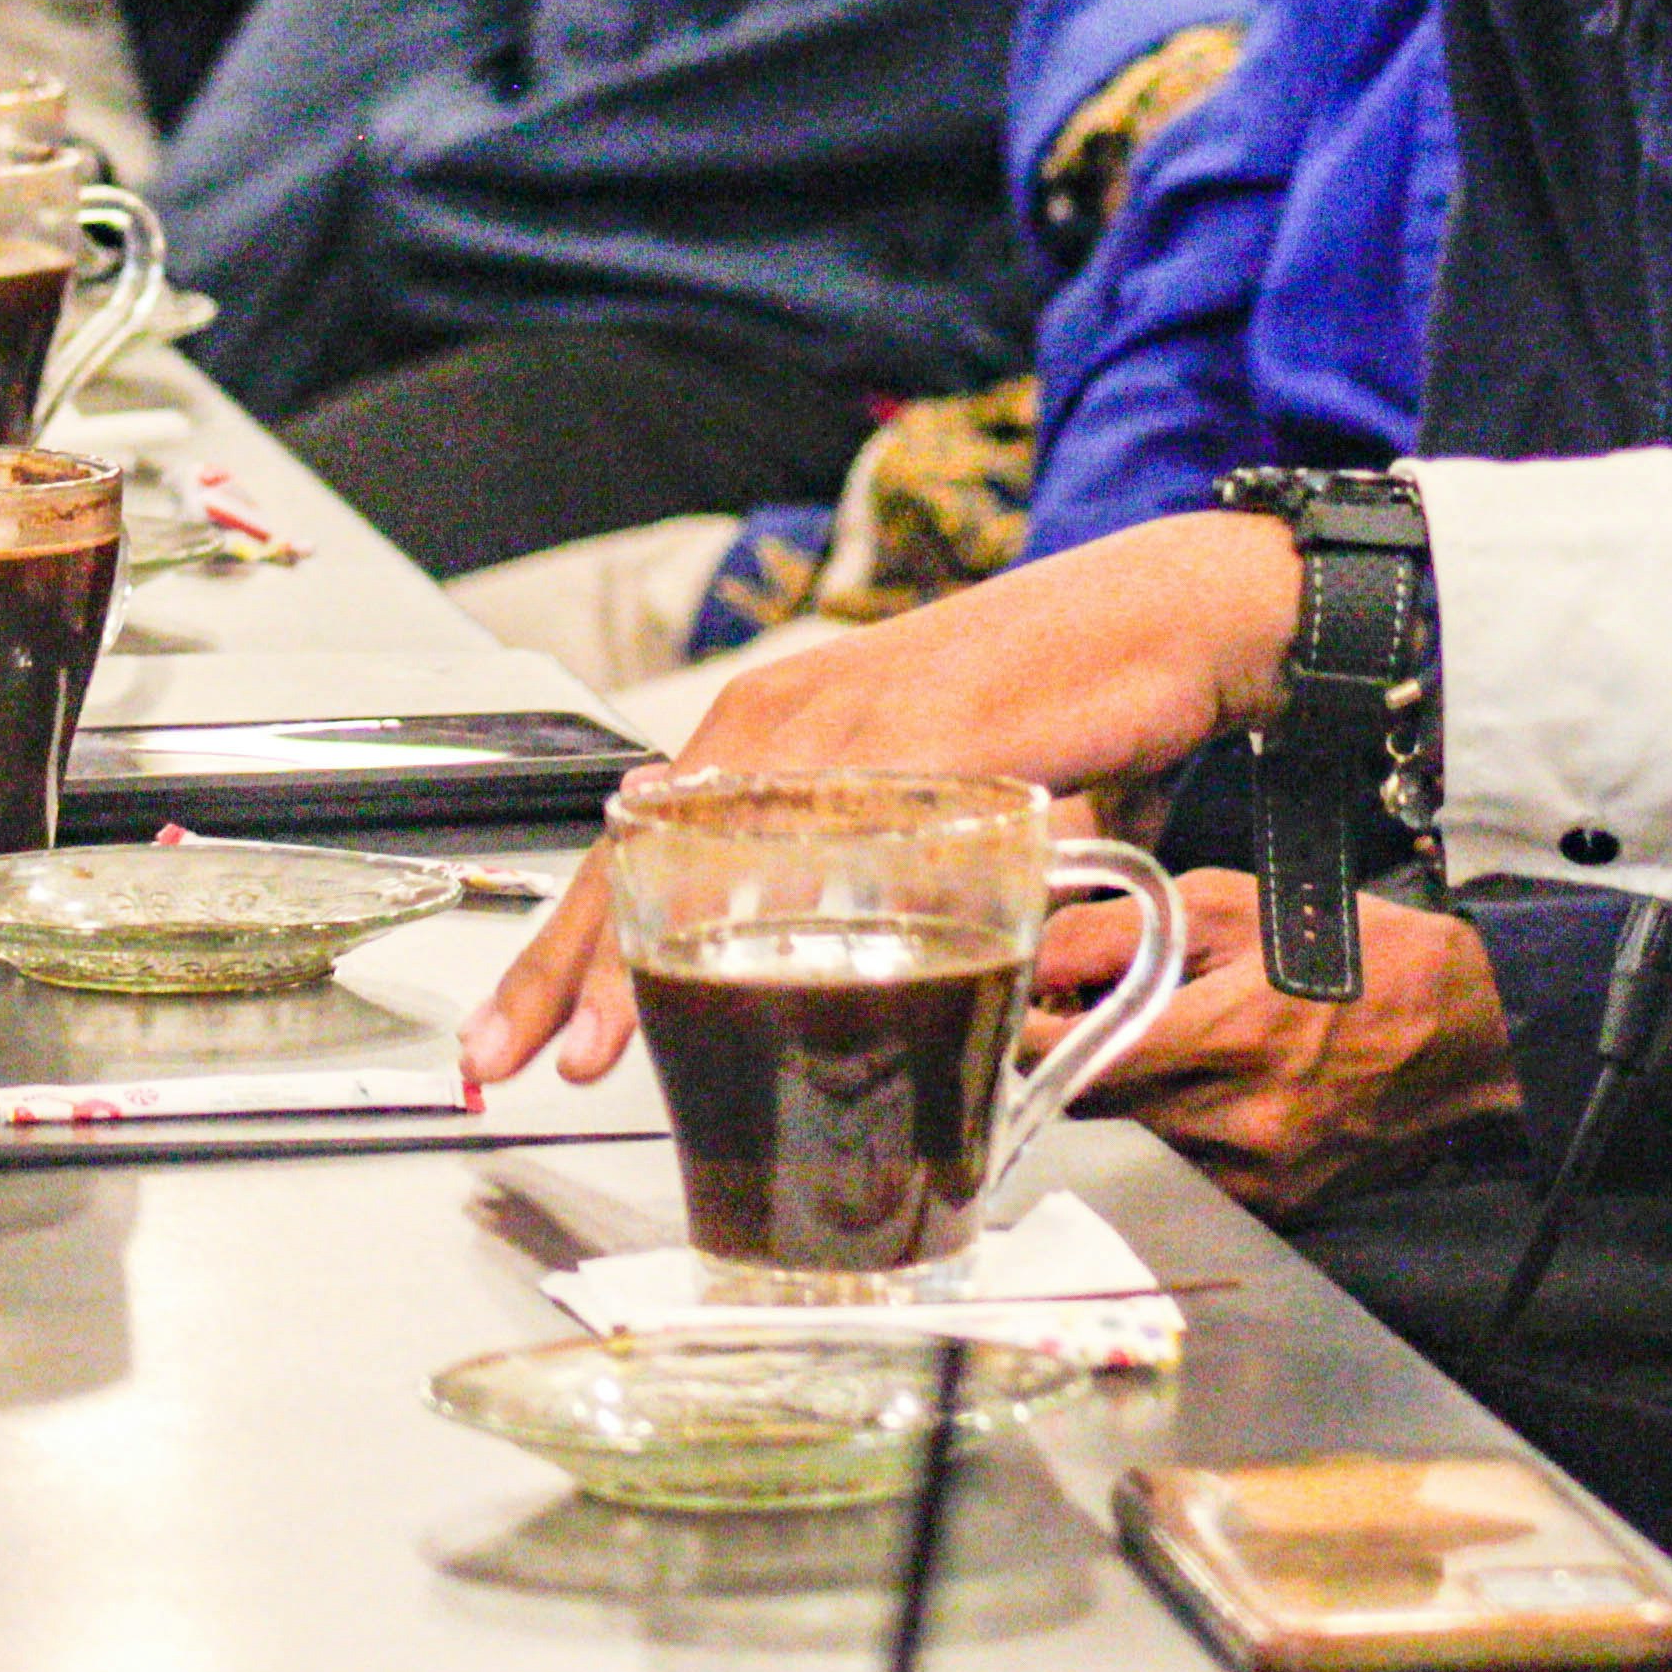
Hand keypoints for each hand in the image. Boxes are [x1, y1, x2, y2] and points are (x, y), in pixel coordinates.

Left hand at [461, 510, 1306, 1087]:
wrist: (1172, 613)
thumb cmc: (1058, 707)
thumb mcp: (926, 797)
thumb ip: (862, 870)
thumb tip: (822, 980)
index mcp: (774, 732)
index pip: (633, 850)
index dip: (562, 952)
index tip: (511, 1039)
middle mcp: (791, 718)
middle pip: (639, 850)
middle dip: (560, 965)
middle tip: (500, 1057)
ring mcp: (856, 720)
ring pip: (714, 847)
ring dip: (647, 951)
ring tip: (603, 1042)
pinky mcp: (932, 729)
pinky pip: (839, 826)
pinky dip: (787, 901)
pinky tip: (756, 966)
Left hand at [1038, 871, 1519, 1215]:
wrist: (1471, 1035)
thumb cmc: (1359, 955)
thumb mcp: (1239, 903)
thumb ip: (1123, 929)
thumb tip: (1037, 963)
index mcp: (1230, 1033)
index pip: (1072, 1061)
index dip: (1031, 1036)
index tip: (1028, 1009)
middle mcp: (1236, 1118)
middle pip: (1094, 1103)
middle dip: (1083, 1056)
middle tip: (1103, 1013)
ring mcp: (1252, 1174)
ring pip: (1137, 1136)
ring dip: (1138, 1093)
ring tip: (1188, 1045)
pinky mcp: (1269, 1206)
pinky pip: (1186, 1169)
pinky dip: (1187, 1128)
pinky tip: (1232, 1090)